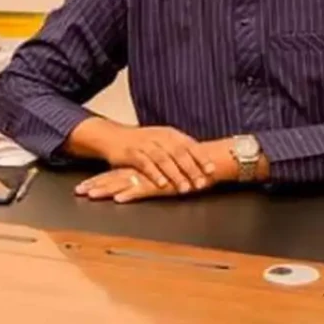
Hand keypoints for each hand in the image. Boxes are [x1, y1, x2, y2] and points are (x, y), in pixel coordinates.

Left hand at [74, 167, 179, 203]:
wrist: (204, 163)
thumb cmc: (183, 168)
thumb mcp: (159, 171)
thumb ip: (145, 174)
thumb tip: (132, 180)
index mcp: (138, 168)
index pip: (112, 174)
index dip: (96, 181)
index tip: (81, 187)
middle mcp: (141, 172)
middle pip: (112, 179)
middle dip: (94, 185)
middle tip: (78, 191)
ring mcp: (150, 179)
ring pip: (123, 184)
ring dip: (106, 190)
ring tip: (91, 195)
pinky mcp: (161, 186)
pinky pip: (143, 191)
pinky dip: (130, 194)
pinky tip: (119, 199)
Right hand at [96, 123, 215, 193]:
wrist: (112, 136)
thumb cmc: (142, 142)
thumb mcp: (162, 140)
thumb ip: (180, 149)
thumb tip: (202, 162)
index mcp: (170, 134)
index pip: (190, 145)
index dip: (201, 158)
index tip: (211, 170)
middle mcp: (159, 137)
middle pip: (179, 153)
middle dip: (191, 169)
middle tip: (201, 183)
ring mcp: (145, 144)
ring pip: (164, 159)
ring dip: (175, 175)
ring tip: (184, 188)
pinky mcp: (132, 153)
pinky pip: (145, 164)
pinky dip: (155, 174)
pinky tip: (162, 184)